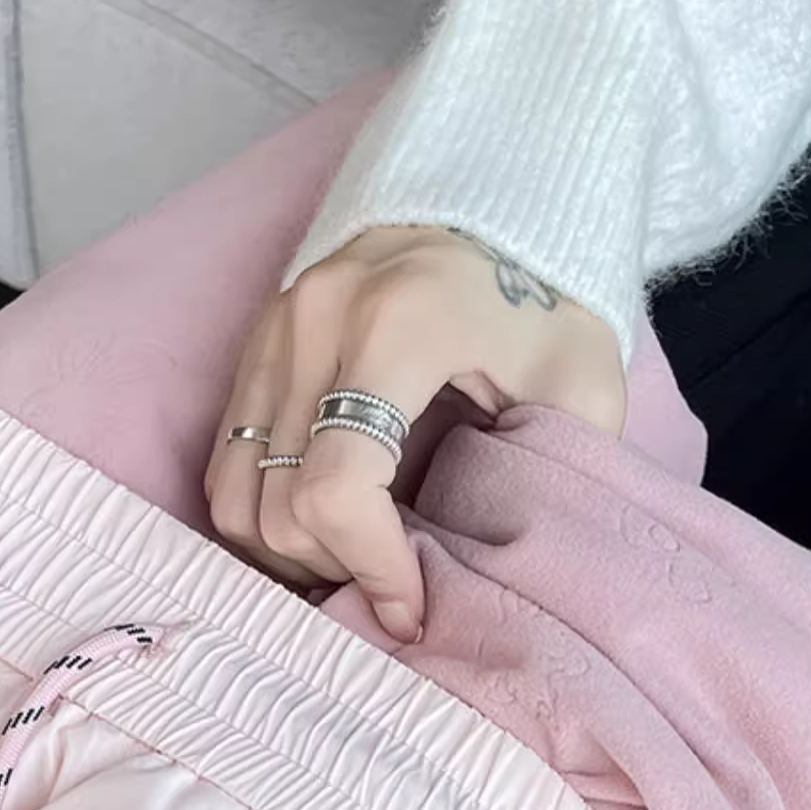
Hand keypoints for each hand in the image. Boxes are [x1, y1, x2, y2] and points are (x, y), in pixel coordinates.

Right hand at [206, 226, 625, 642]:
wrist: (494, 199)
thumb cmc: (547, 296)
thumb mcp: (584, 381)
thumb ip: (555, 474)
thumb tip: (496, 581)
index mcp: (398, 327)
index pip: (337, 487)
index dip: (369, 569)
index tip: (411, 610)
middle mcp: (317, 321)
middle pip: (279, 506)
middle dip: (334, 569)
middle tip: (393, 585)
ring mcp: (274, 327)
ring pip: (235, 495)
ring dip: (289, 553)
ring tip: (354, 560)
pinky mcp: (255, 341)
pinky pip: (225, 461)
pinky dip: (263, 515)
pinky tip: (323, 529)